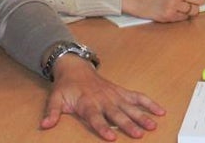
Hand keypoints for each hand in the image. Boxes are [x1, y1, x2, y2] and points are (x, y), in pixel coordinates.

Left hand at [40, 54, 164, 138]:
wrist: (76, 67)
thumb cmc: (66, 87)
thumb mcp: (55, 98)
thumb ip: (52, 113)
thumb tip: (45, 125)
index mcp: (87, 103)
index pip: (96, 118)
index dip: (103, 128)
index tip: (112, 137)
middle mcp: (103, 99)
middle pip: (117, 114)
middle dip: (128, 124)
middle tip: (139, 134)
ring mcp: (114, 95)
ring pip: (130, 107)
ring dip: (142, 116)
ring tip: (152, 126)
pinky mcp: (121, 92)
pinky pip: (137, 97)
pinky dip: (149, 103)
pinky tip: (159, 111)